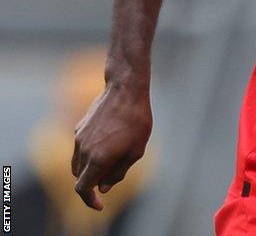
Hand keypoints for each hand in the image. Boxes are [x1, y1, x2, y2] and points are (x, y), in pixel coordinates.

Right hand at [72, 82, 152, 209]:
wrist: (125, 91)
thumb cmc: (136, 121)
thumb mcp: (136, 151)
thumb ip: (118, 172)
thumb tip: (103, 187)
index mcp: (97, 159)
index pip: (83, 189)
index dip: (89, 201)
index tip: (100, 205)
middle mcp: (83, 150)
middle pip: (80, 177)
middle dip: (92, 184)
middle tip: (111, 179)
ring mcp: (78, 138)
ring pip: (77, 164)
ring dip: (89, 170)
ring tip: (111, 162)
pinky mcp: (79, 128)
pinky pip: (80, 150)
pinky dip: (88, 156)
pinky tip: (107, 146)